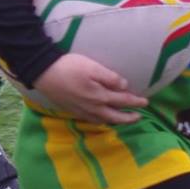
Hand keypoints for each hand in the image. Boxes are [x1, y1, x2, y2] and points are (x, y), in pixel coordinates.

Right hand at [32, 53, 146, 123]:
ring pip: (103, 120)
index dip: (136, 102)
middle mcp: (93, 108)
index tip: (146, 102)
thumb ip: (110, 78)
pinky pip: (91, 120)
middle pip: (115, 117)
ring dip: (115, 121)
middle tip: (138, 117)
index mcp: (100, 97)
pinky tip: (101, 117)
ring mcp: (82, 111)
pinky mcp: (72, 110)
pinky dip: (100, 121)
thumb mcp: (93, 68)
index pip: (123, 101)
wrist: (44, 73)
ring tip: (121, 119)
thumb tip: (125, 86)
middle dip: (128, 118)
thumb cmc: (70, 67)